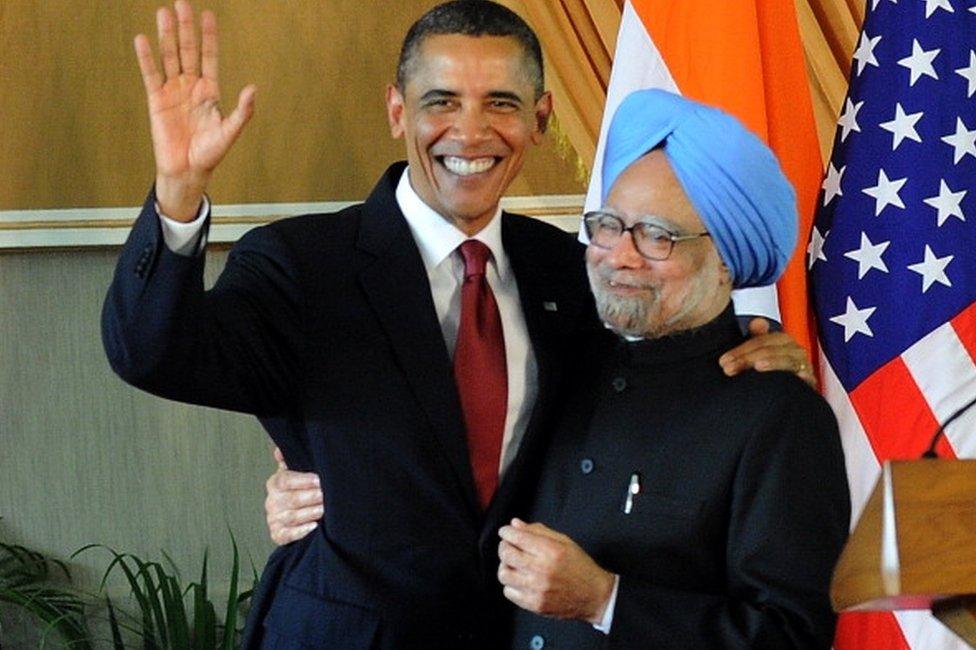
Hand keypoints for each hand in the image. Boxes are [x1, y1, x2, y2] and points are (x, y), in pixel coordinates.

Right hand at [134, 1, 255, 219]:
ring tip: (164, 13)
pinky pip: (151, 75)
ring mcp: (172, 91)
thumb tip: (253, 89)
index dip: (208, 37)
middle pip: (188, 51)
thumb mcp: (230, 132)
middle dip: (186, 28)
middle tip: (182, 3)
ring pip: (169, 57)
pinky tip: (142, 40)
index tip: (208, 15)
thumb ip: (241, 111)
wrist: (187, 171)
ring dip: (166, 36)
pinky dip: (147, 58)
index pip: (209, 57)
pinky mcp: (156, 100)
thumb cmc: (210, 153)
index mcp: (210, 91)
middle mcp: (191, 86)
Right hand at [265, 447, 323, 544]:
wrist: (294, 514)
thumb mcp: (294, 472)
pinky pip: (288, 534)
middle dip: (310, 497)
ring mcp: (274, 519)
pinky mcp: (278, 534)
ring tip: (324, 510)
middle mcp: (272, 501)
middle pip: (291, 499)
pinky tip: (313, 527)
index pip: (285, 480)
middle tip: (325, 495)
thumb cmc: (298, 489)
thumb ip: (289, 460)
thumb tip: (279, 450)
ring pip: (292, 516)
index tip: (318, 480)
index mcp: (275, 483)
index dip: (302, 480)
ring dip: (309, 513)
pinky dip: (300, 531)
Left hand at [497, 519, 614, 623]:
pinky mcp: (534, 604)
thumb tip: (516, 524)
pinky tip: (520, 580)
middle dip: (504, 546)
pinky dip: (511, 584)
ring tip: (515, 564)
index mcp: (550, 551)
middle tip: (509, 545)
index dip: (506, 532)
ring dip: (506, 566)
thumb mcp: (564, 541)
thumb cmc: (581, 567)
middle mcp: (541, 570)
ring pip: (503, 574)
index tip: (505, 531)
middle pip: (506, 554)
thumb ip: (538, 531)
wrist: (594, 596)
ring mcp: (536, 589)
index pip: (517, 537)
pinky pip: (509, 592)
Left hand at [718, 318, 816, 387]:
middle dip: (748, 358)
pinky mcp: (810, 382)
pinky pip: (807, 378)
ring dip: (772, 363)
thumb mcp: (758, 355)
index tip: (723, 361)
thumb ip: (755, 339)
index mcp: (781, 340)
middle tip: (729, 368)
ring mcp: (803, 365)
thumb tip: (757, 322)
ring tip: (757, 367)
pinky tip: (797, 377)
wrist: (788, 396)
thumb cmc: (770, 372)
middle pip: (770, 349)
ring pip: (787, 361)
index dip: (740, 349)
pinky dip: (803, 376)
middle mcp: (794, 350)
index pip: (759, 340)